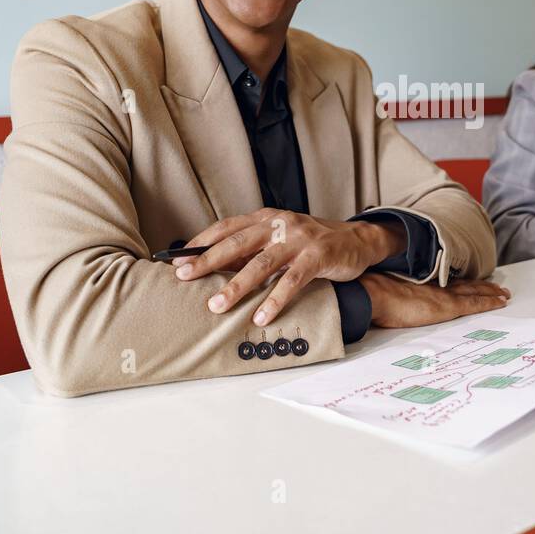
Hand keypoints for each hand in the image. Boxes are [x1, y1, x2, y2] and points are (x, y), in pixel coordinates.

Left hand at [173, 208, 404, 325]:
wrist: (356, 240)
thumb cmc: (311, 244)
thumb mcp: (280, 240)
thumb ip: (253, 250)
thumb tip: (215, 268)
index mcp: (266, 217)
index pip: (227, 228)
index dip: (201, 243)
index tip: (178, 261)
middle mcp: (279, 223)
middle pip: (238, 243)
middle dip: (208, 261)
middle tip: (184, 277)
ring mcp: (299, 239)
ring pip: (262, 263)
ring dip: (237, 286)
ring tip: (217, 305)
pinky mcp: (318, 256)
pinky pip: (292, 280)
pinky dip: (275, 299)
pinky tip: (261, 316)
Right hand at [360, 273, 510, 328]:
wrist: (373, 293)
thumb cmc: (373, 294)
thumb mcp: (385, 291)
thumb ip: (393, 293)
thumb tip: (386, 298)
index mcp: (422, 282)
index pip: (448, 281)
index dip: (463, 281)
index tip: (474, 282)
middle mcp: (436, 285)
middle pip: (465, 284)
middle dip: (482, 286)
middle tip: (498, 287)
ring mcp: (443, 294)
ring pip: (475, 292)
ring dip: (490, 293)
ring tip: (504, 294)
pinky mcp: (447, 306)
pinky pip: (474, 303)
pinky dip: (489, 302)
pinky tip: (500, 302)